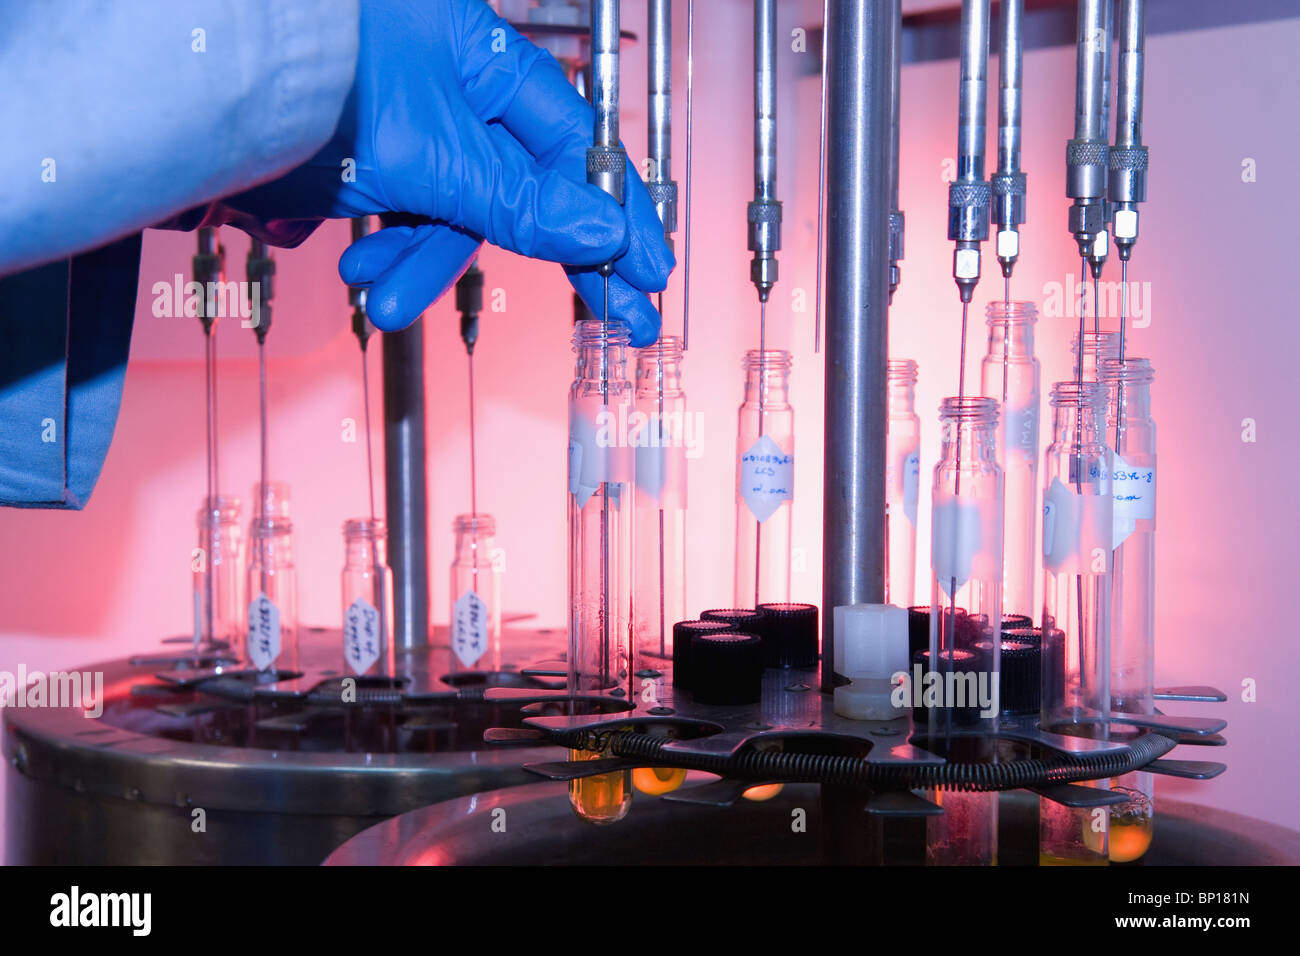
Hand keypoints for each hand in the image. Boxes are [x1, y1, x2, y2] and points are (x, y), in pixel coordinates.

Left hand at [229, 0, 672, 344]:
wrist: (194, 78)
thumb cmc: (306, 77)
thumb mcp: (430, 154)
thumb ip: (518, 200)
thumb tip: (602, 233)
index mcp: (484, 58)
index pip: (575, 149)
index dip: (618, 216)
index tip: (651, 272)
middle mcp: (454, 82)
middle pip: (524, 185)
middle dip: (546, 257)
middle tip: (611, 319)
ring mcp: (409, 116)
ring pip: (453, 208)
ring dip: (426, 264)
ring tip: (387, 304)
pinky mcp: (366, 149)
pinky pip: (402, 208)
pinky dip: (386, 248)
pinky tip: (361, 276)